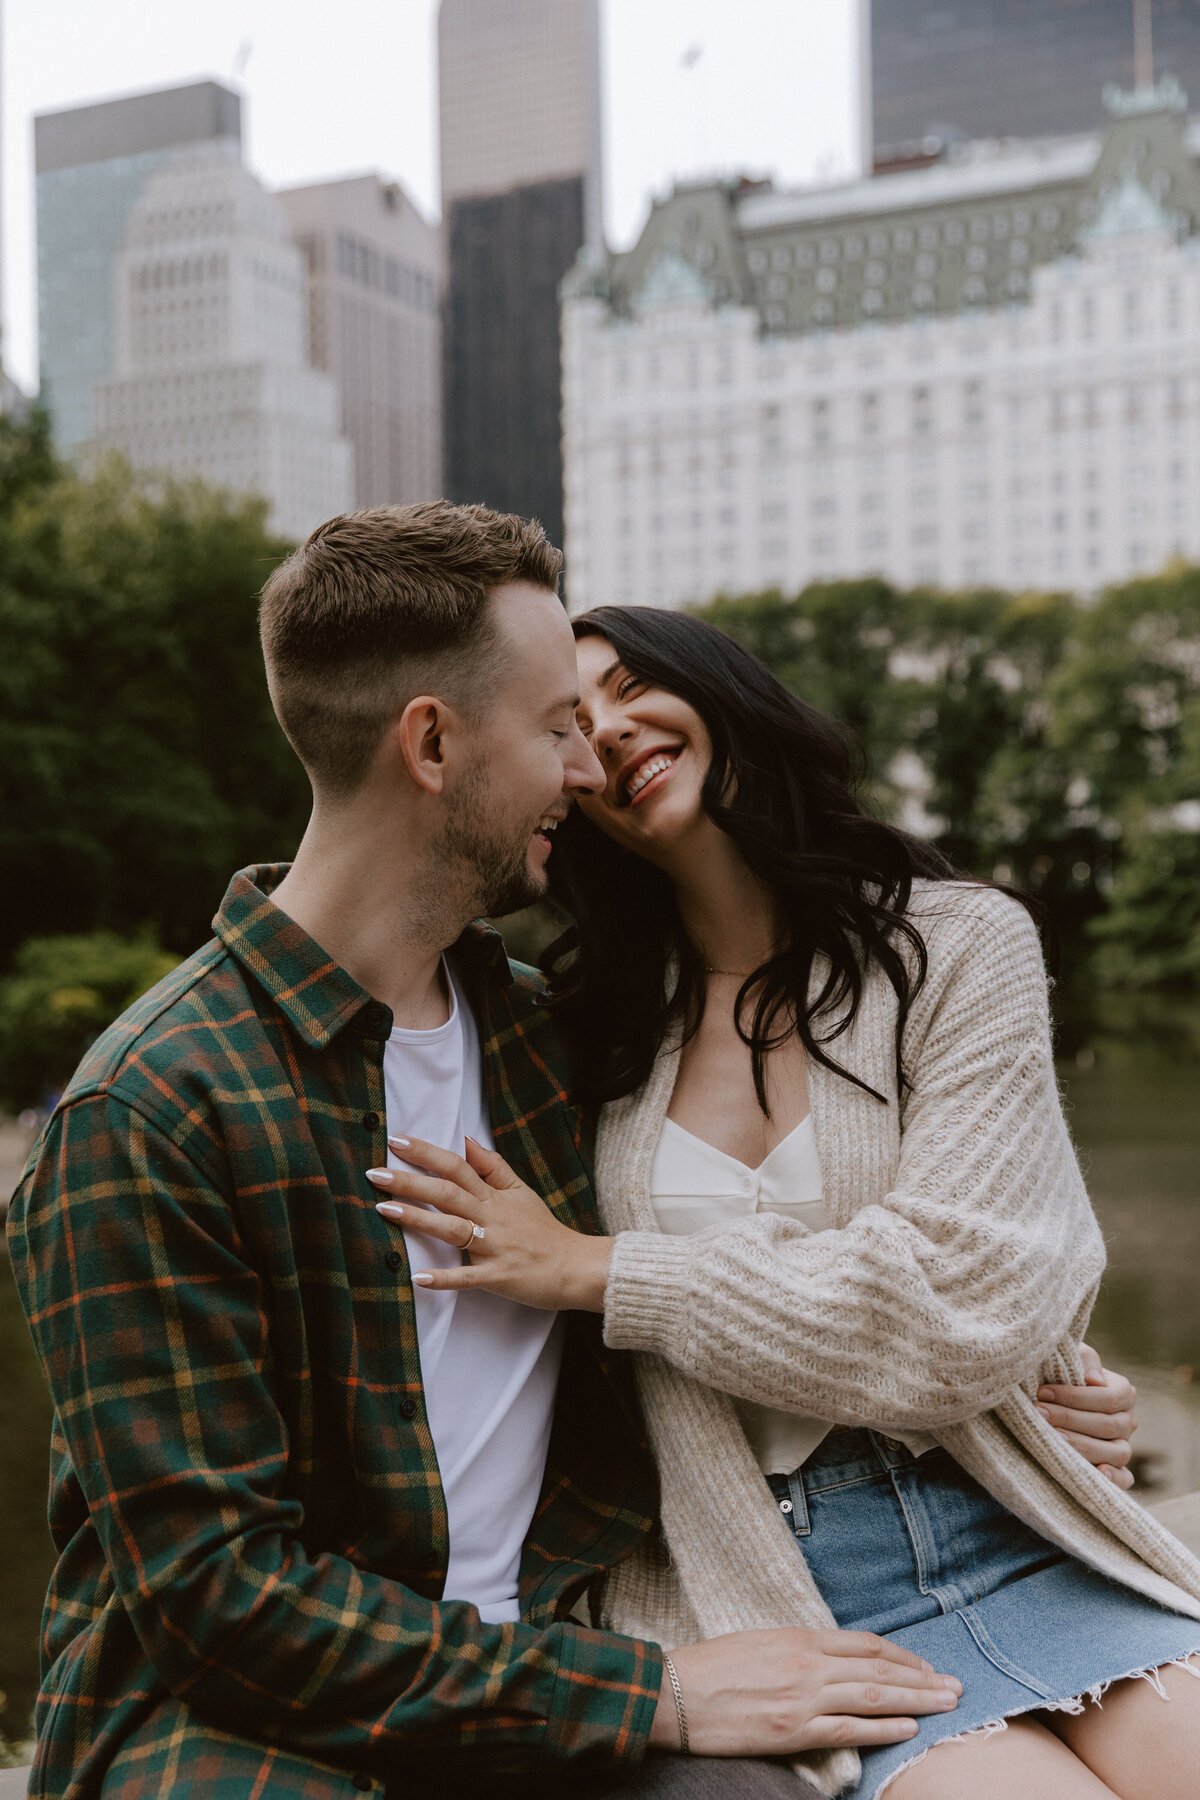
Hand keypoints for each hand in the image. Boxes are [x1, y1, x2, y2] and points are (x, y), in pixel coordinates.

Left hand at [365, 1136, 611, 1311]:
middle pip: (447, 1192)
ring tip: (382, 1210)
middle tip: (375, 1172)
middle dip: (409, 1181)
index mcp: (494, 1196)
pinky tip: (418, 1278)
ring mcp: (494, 1247)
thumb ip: (493, 1166)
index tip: (397, 1140)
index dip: (427, 1152)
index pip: (457, 1166)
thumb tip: (465, 1141)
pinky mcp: (498, 1276)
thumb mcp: (521, 1191)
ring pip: (451, 1228)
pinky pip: (468, 1277)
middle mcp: (492, 1217)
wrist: (576, 1266)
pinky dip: (444, 1278)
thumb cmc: (544, 1230)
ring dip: (417, 1219)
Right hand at [648, 1628, 961, 1755]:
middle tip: (956, 1685)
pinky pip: (849, 1729)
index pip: (866, 1644)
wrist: (676, 1694)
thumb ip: (800, 1650)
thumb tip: (835, 1661)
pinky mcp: (794, 1730)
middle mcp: (809, 1664)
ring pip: (873, 1697)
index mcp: (800, 1638)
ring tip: (946, 1704)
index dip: (901, 1655)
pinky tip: (909, 1728)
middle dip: (922, 1678)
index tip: (925, 1665)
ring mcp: (804, 1698)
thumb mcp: (761, 1642)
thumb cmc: (712, 1666)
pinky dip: (884, 1728)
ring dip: (916, 1700)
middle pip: (879, 1669)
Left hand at [1036, 1344, 1137, 1489]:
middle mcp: (1128, 1420)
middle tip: (1038, 1414)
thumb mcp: (1071, 1356)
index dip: (1075, 1396)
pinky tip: (1098, 1473)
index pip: (1108, 1398)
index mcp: (1123, 1392)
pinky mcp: (1115, 1468)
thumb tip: (1094, 1380)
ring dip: (1083, 1446)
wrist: (1049, 1396)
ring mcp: (1123, 1446)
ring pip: (1116, 1452)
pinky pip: (1125, 1479)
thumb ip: (1085, 1360)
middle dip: (1069, 1419)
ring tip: (1053, 1440)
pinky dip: (1115, 1479)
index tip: (1043, 1392)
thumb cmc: (1060, 1372)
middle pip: (1107, 1425)